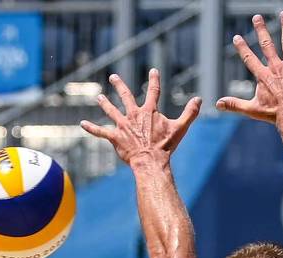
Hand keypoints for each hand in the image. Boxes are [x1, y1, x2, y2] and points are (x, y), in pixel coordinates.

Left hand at [79, 69, 200, 166]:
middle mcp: (134, 115)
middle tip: (113, 77)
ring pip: (111, 111)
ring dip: (104, 104)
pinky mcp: (115, 137)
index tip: (153, 71)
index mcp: (149, 111)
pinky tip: (82, 123)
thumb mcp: (180, 128)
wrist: (151, 161)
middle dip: (119, 85)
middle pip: (125, 96)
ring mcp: (123, 125)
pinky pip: (101, 132)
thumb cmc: (166, 146)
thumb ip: (190, 113)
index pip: (153, 91)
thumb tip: (199, 99)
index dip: (154, 80)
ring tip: (98, 97)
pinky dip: (92, 128)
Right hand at [217, 11, 282, 124]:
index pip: (250, 59)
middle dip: (261, 30)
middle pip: (267, 44)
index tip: (237, 37)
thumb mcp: (252, 109)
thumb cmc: (274, 115)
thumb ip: (235, 104)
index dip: (242, 48)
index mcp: (263, 76)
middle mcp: (276, 67)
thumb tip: (218, 104)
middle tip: (257, 17)